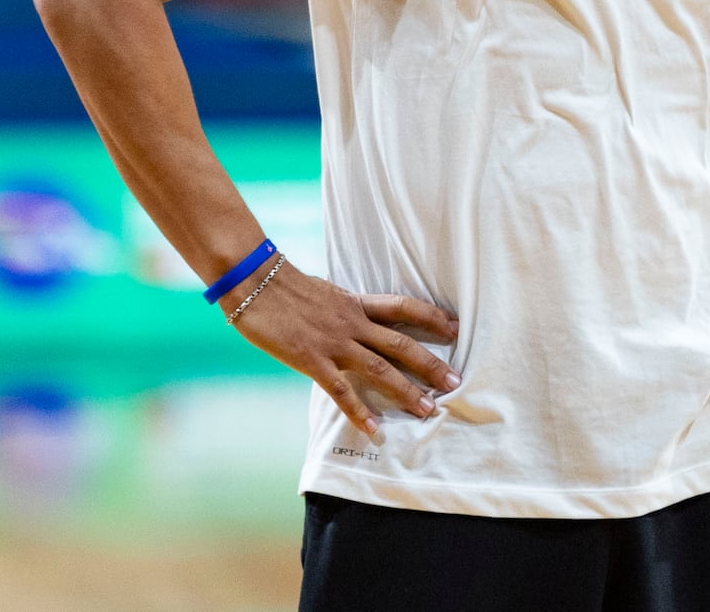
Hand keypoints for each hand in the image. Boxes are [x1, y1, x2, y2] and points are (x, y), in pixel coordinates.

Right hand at [223, 266, 458, 441]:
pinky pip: (341, 391)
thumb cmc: (282, 286)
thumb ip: (343, 309)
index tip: (456, 328)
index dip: (431, 317)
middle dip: (430, 364)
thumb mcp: (323, 293)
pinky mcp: (312, 359)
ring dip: (406, 391)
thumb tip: (356, 321)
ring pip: (379, 369)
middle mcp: (352, 322)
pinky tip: (374, 429)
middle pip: (401, 343)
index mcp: (355, 303)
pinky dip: (360, 411)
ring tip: (428, 410)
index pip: (402, 307)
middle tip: (456, 382)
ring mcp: (333, 342)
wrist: (253, 281)